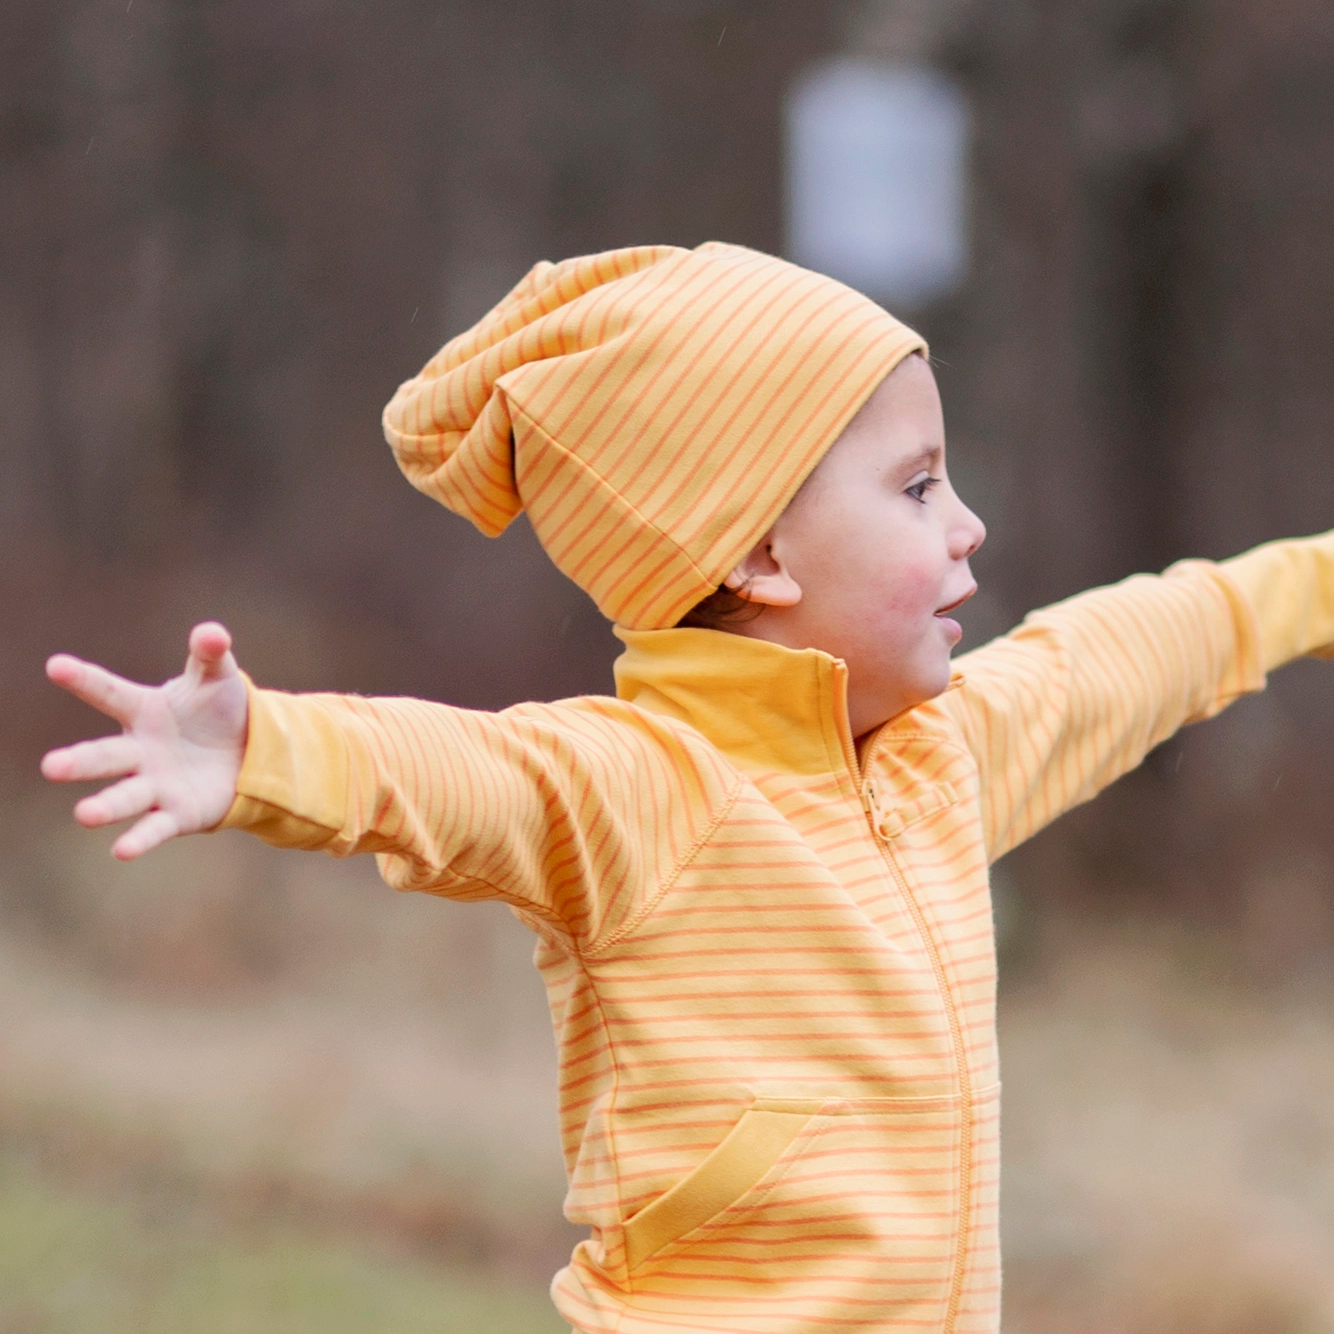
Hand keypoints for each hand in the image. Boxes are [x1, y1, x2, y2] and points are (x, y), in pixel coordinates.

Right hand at [41, 622, 248, 859]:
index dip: (85, 679)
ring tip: (85, 815)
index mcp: (144, 711)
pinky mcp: (175, 813)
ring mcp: (154, 784)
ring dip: (105, 806)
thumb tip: (212, 631)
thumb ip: (209, 654)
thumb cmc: (220, 710)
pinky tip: (121, 851)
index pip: (110, 693)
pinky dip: (139, 838)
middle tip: (50, 767)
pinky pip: (154, 828)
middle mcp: (139, 751)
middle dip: (79, 762)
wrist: (248, 752)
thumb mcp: (217, 678)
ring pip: (123, 796)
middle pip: (104, 756)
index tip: (55, 665)